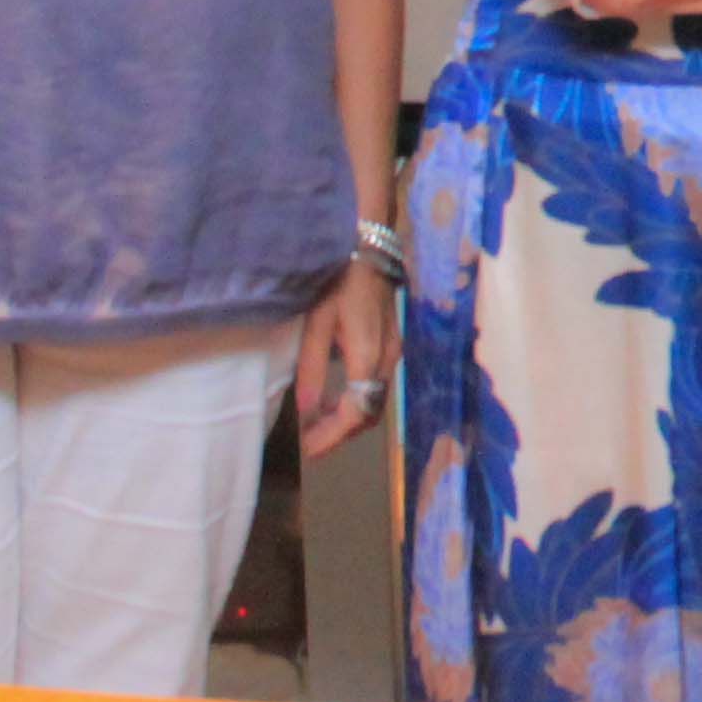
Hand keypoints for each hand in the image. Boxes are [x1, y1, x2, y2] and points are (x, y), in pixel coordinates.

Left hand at [294, 262, 395, 460]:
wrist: (370, 252)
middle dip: (341, 434)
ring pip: (376, 402)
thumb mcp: (317, 323)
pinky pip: (378, 387)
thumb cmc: (339, 283)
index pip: (356, 412)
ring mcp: (394, 354)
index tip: (309, 449)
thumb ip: (312, 368)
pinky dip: (358, 403)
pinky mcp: (393, 347)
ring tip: (319, 426)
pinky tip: (336, 400)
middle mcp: (387, 361)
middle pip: (369, 413)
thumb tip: (307, 411)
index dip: (333, 436)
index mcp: (368, 356)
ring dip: (350, 420)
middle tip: (311, 443)